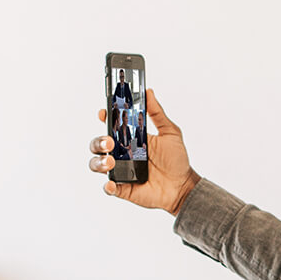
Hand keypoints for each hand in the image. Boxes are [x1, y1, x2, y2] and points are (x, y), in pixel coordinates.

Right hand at [88, 89, 200, 214]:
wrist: (183, 186)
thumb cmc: (177, 161)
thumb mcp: (170, 133)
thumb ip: (158, 113)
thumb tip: (148, 91)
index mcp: (131, 139)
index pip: (111, 126)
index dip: (105, 118)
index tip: (105, 113)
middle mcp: (122, 154)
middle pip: (99, 144)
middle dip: (99, 141)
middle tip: (110, 142)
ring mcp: (121, 170)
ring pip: (97, 164)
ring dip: (99, 162)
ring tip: (110, 162)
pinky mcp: (123, 188)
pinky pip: (109, 187)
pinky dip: (107, 186)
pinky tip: (111, 184)